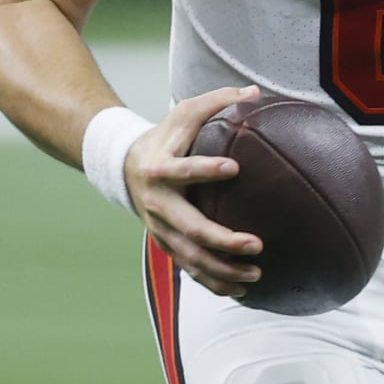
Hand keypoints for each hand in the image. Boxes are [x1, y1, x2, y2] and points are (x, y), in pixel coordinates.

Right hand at [126, 84, 264, 297]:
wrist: (127, 166)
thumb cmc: (167, 136)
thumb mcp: (186, 113)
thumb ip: (218, 100)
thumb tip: (255, 91)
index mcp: (162, 169)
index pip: (183, 170)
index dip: (205, 169)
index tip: (235, 168)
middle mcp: (158, 204)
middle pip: (189, 227)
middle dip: (222, 239)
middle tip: (256, 245)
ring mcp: (161, 229)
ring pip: (190, 257)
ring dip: (222, 269)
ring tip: (256, 274)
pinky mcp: (167, 244)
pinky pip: (190, 269)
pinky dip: (214, 283)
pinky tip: (242, 291)